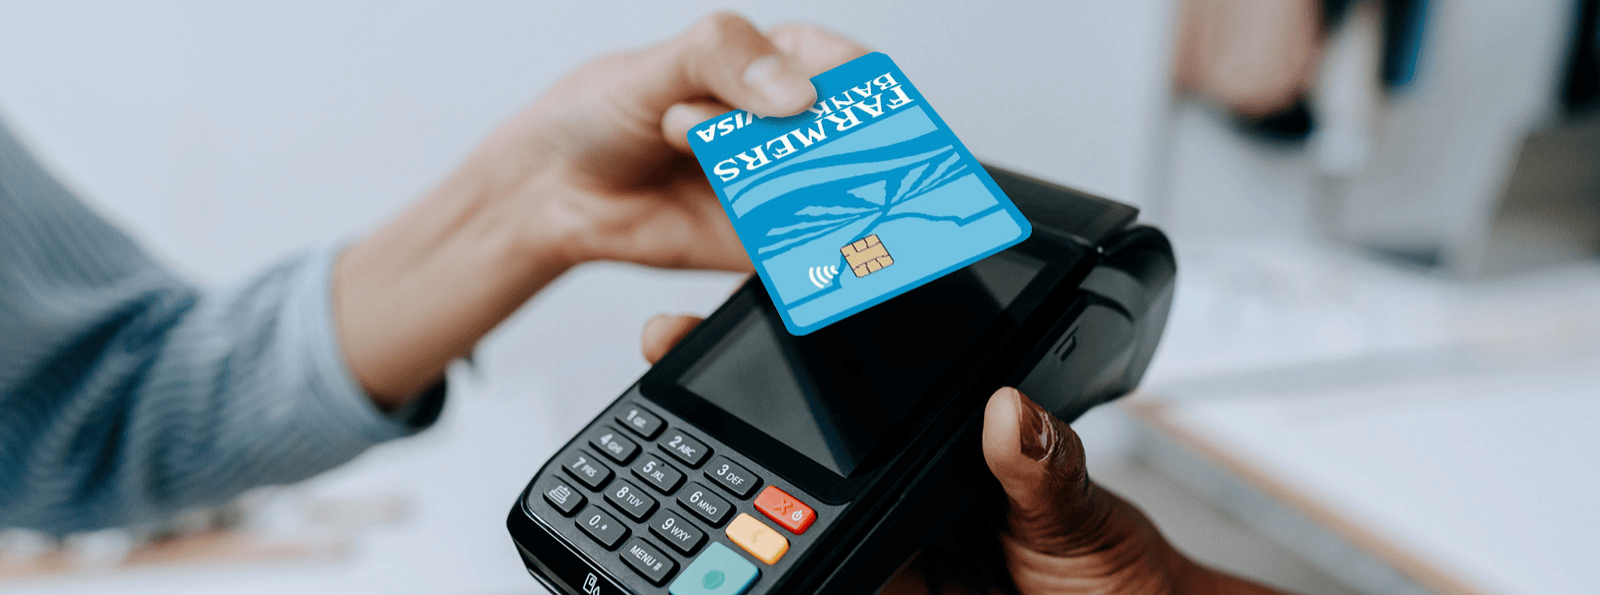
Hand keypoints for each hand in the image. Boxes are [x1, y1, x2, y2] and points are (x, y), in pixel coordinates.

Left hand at [334, 14, 868, 403]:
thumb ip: (723, 57)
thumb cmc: (601, 112)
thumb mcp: (655, 67)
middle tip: (799, 170)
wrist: (554, 189)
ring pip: (838, 207)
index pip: (850, 70)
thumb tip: (793, 92)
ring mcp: (782, 189)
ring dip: (819, 217)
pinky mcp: (763, 246)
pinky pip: (798, 263)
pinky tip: (762, 255)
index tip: (824, 110)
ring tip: (767, 212)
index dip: (857, 90)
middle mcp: (791, 128)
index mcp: (779, 63)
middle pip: (858, 146)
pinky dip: (792, 269)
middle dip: (841, 163)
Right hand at [640, 314, 1289, 594]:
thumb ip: (1048, 467)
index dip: (798, 345)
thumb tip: (1016, 412)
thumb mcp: (1083, 511)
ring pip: (781, 514)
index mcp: (943, 445)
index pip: (860, 383)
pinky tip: (728, 557)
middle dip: (719, 400)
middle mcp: (898, 491)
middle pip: (793, 445)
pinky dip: (770, 569)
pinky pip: (810, 578)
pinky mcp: (874, 594)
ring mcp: (881, 550)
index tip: (751, 299)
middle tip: (663, 350)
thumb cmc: (1112, 570)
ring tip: (665, 460)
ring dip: (718, 490)